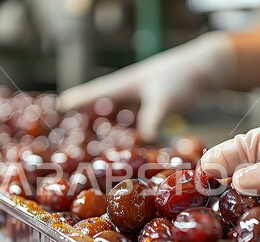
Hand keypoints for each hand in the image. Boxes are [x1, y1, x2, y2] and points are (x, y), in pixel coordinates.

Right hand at [59, 32, 235, 141]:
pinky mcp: (150, 109)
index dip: (71, 106)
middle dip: (83, 126)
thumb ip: (151, 121)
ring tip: (90, 154)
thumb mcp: (164, 100)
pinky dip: (125, 137)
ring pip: (114, 119)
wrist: (207, 69)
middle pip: (97, 110)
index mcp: (121, 85)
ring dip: (104, 134)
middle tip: (66, 145)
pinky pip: (131, 125)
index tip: (52, 117)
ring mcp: (137, 101)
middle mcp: (125, 93)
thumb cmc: (182, 76)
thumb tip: (141, 144)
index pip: (89, 95)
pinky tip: (124, 152)